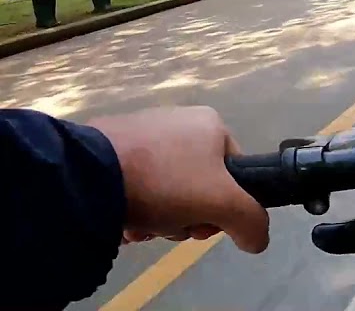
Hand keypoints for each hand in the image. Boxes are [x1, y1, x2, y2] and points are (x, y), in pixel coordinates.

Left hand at [88, 106, 268, 252]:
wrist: (90, 174)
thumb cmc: (166, 181)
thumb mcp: (224, 204)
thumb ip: (252, 222)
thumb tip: (257, 240)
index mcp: (211, 124)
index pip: (234, 173)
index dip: (223, 206)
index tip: (202, 224)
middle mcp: (179, 121)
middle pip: (197, 186)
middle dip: (185, 216)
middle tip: (170, 228)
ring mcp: (142, 132)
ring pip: (164, 189)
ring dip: (158, 217)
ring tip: (141, 226)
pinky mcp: (109, 147)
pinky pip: (134, 183)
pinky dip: (133, 207)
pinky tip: (122, 219)